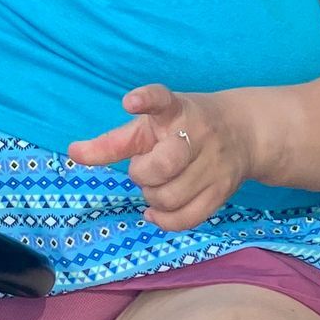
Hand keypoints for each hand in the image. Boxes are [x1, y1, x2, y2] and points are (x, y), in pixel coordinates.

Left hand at [68, 84, 254, 231]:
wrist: (246, 131)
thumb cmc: (185, 125)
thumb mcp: (152, 124)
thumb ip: (114, 141)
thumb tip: (73, 153)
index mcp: (176, 110)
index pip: (161, 100)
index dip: (146, 99)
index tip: (130, 101)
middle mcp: (197, 133)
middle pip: (162, 165)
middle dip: (142, 174)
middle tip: (144, 168)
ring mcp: (214, 163)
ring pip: (171, 197)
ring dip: (153, 197)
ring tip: (156, 185)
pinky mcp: (223, 190)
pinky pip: (188, 218)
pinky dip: (165, 220)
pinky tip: (156, 211)